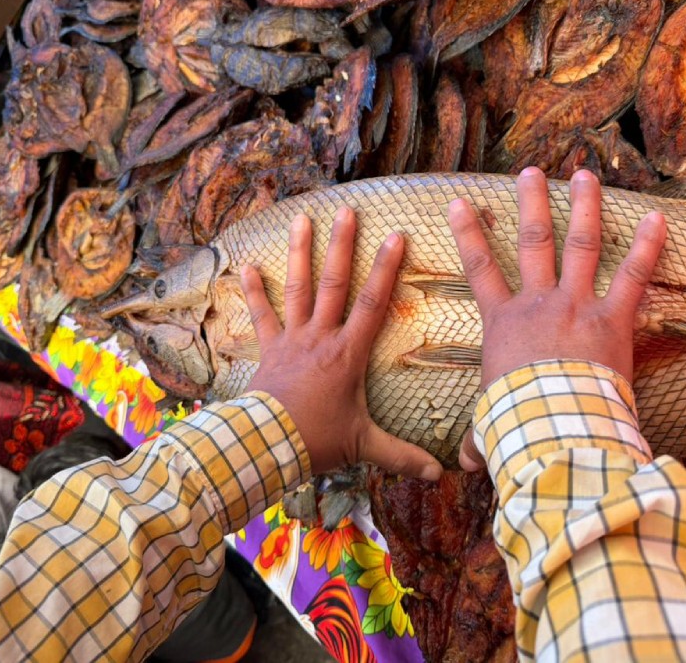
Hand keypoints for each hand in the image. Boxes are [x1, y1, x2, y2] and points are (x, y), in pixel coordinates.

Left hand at [241, 207, 443, 480]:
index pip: (374, 303)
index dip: (387, 269)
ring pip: (298, 289)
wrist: (266, 444)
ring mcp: (292, 339)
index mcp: (348, 354)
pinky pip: (261, 315)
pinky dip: (253, 291)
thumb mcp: (364, 447)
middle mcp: (321, 337)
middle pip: (334, 284)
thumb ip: (402, 456)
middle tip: (346, 210)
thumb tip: (439, 474)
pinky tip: (245, 266)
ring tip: (301, 219)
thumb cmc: (317, 440)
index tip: (397, 236)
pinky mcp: (269, 349)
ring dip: (299, 253)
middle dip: (342, 246)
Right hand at [450, 167, 665, 469]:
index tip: (460, 203)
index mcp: (503, 324)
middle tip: (531, 173)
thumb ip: (478, 437)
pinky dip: (647, 246)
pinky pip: (632, 277)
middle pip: (532, 242)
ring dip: (583, 207)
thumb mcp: (488, 427)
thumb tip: (463, 465)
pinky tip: (658, 216)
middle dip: (531, 203)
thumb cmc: (517, 425)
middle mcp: (537, 303)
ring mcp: (576, 306)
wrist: (553, 428)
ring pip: (579, 244)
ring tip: (584, 175)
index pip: (479, 269)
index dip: (467, 234)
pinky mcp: (613, 320)